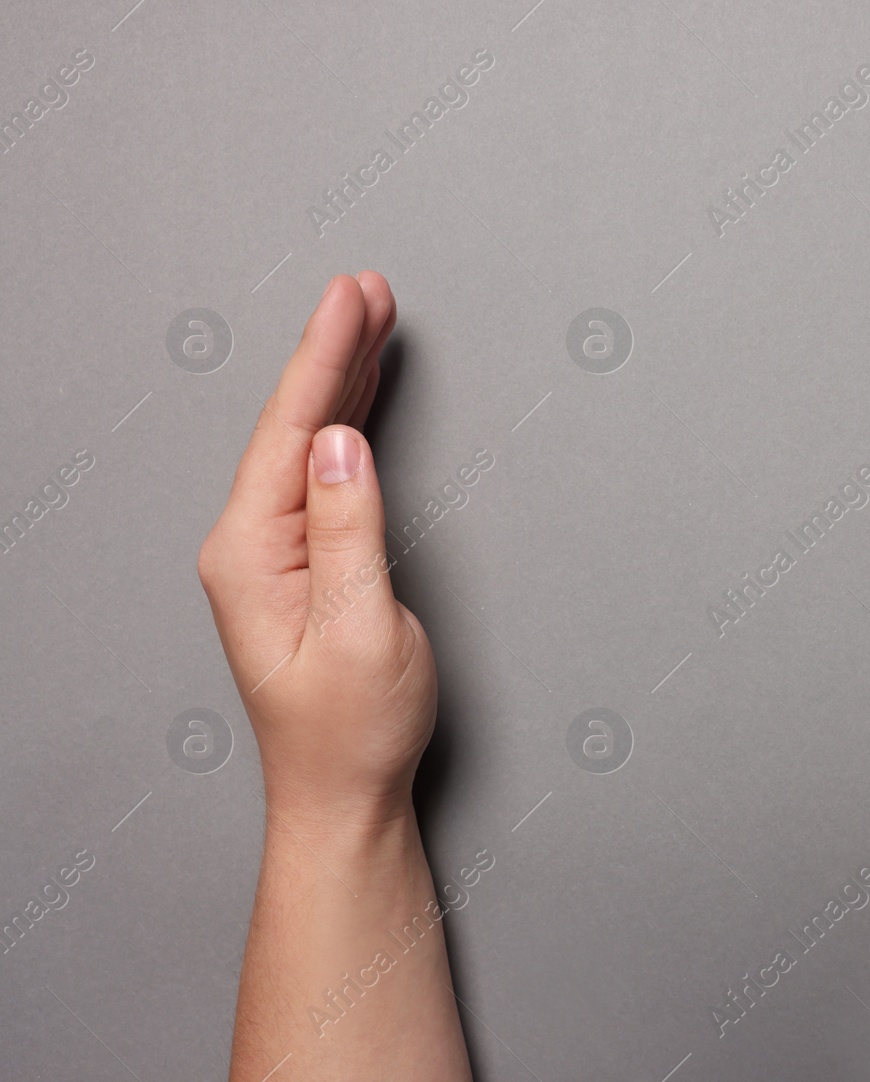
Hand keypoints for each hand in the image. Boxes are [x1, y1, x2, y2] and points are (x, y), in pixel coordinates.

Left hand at [199, 272, 432, 828]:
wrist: (342, 792)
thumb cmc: (353, 729)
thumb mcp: (361, 631)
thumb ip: (348, 532)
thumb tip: (342, 444)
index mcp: (251, 555)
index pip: (292, 433)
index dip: (325, 359)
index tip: (351, 299)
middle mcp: (247, 545)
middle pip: (294, 425)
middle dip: (333, 351)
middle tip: (368, 288)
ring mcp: (269, 553)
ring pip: (306, 443)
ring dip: (339, 380)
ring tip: (370, 320)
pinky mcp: (296, 563)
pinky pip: (318, 474)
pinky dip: (343, 426)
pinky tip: (358, 399)